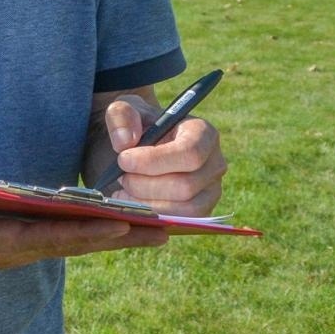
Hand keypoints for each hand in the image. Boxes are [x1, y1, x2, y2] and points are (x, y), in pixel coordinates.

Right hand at [0, 197, 167, 276]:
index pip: (52, 239)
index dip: (89, 232)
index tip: (127, 224)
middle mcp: (15, 246)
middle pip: (76, 242)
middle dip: (120, 237)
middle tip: (167, 231)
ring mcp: (17, 242)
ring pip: (72, 237)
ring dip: (111, 233)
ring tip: (152, 225)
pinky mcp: (14, 234)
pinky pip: (60, 232)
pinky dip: (89, 226)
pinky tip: (112, 220)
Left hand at [102, 96, 226, 214]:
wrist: (131, 149)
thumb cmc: (131, 127)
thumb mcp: (121, 111)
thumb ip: (120, 116)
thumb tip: (126, 142)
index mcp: (202, 133)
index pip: (189, 153)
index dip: (154, 160)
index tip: (123, 159)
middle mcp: (214, 164)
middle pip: (185, 186)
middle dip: (145, 185)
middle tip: (119, 177)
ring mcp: (211, 191)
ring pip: (185, 209)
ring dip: (147, 203)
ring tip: (122, 190)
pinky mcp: (200, 213)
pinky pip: (181, 223)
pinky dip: (152, 217)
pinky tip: (129, 203)